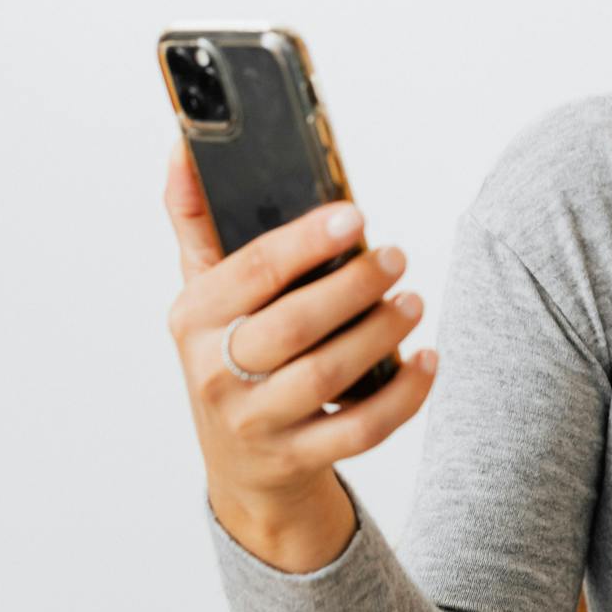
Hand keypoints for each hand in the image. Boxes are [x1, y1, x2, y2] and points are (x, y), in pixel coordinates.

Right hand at [162, 136, 438, 515]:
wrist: (240, 465)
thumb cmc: (228, 355)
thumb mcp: (203, 293)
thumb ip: (196, 220)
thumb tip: (185, 146)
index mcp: (192, 319)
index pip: (250, 271)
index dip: (305, 241)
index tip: (354, 214)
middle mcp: (215, 373)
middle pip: (293, 325)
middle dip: (353, 285)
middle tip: (395, 255)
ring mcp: (255, 423)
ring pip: (328, 376)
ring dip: (381, 333)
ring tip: (412, 301)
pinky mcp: (296, 459)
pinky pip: (359, 430)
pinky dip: (403, 395)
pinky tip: (426, 360)